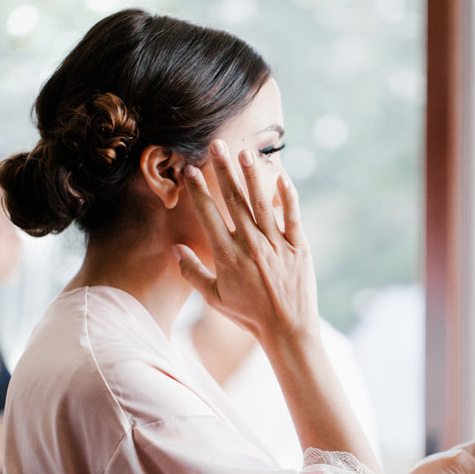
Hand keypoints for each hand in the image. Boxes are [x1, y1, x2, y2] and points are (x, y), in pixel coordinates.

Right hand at [174, 139, 317, 345]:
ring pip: (262, 202)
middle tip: (216, 144)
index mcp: (226, 256)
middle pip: (233, 200)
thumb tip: (175, 248)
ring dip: (252, 175)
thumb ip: (192, 272)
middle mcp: (250, 245)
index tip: (190, 170)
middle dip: (223, 170)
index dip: (198, 190)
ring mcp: (276, 244)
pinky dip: (288, 196)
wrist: (286, 329)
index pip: (208, 214)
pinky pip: (293, 216)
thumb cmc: (248, 315)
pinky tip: (281, 177)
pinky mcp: (299, 247)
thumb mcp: (214, 298)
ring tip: (245, 152)